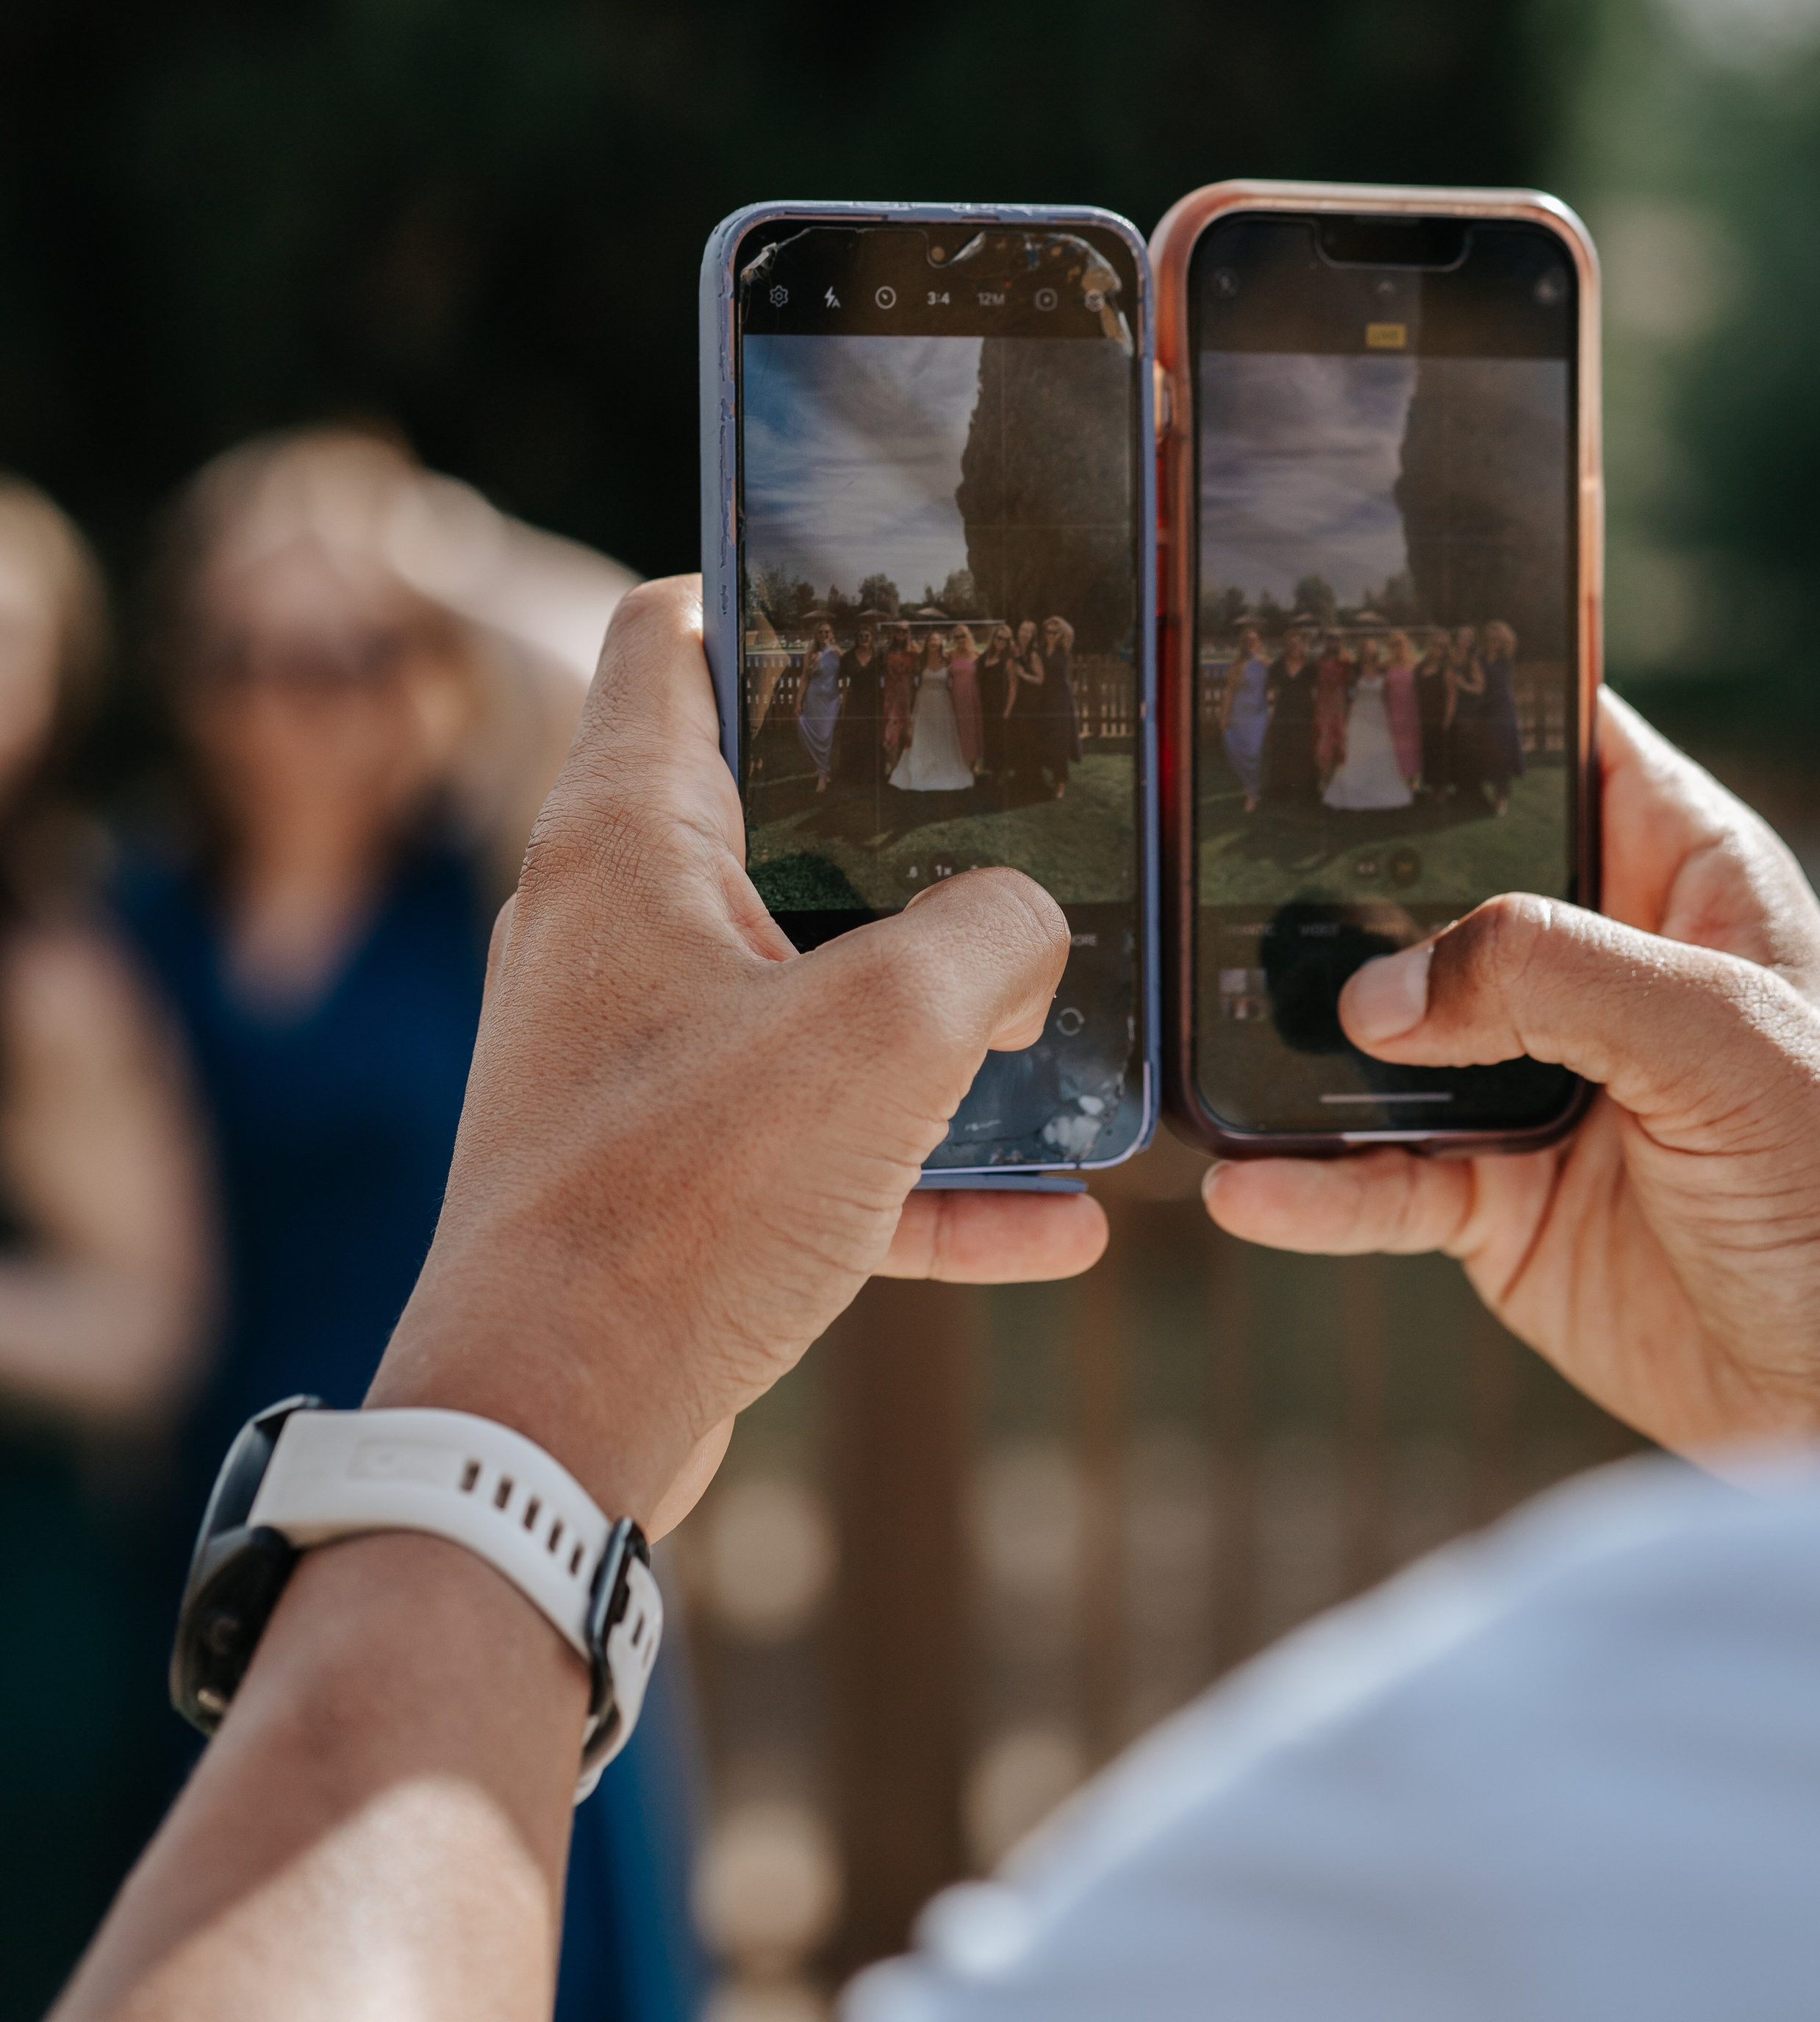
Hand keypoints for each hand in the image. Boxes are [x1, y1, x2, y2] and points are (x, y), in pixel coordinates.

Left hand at [374, 576, 1102, 1528]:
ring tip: (1061, 1019)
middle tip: (1021, 797)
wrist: (549, 1434)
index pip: (665, 641)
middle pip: (760, 815)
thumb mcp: (884, 1032)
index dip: (760, 595)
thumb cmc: (685, 1197)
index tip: (876, 601)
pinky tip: (1059, 1226)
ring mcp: (633, 1056)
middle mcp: (611, 930)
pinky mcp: (665, 1176)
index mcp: (624, 840)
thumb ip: (989, 937)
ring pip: (804, 994)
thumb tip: (1026, 927)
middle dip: (896, 817)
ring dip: (929, 1016)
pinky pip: (814, 1145)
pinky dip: (918, 1174)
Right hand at [1205, 691, 1819, 1455]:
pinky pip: (1379, 1182)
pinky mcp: (1501, 1203)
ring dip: (1297, 1042)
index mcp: (1680, 875)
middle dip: (1332, 879)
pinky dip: (1311, 1187)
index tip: (1345, 680)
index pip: (1560, 746)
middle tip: (1218, 861)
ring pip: (1383, 1038)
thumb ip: (1550, 977)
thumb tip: (1375, 991)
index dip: (1467, 709)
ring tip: (1206, 1032)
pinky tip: (1247, 1184)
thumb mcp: (1724, 1037)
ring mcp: (1537, 1085)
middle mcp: (1597, 967)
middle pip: (1433, 888)